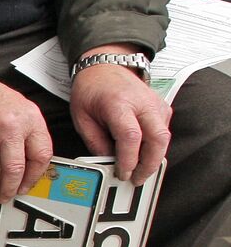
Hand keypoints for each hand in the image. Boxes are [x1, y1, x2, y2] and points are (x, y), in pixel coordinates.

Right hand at [0, 61, 52, 202]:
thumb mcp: (17, 107)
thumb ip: (26, 133)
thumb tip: (28, 165)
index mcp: (28, 117)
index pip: (41, 155)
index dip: (34, 176)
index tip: (26, 185)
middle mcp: (9, 125)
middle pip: (15, 170)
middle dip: (9, 187)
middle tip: (4, 193)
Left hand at [69, 45, 170, 185]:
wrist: (105, 67)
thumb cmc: (91, 90)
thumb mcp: (82, 117)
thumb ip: (95, 142)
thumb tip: (108, 164)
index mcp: (119, 103)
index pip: (131, 136)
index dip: (129, 159)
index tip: (123, 173)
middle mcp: (142, 103)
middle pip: (158, 139)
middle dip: (150, 164)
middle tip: (136, 178)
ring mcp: (156, 104)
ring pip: (164, 137)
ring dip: (154, 158)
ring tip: (138, 170)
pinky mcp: (162, 108)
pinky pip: (163, 132)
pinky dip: (155, 146)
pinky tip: (142, 154)